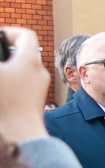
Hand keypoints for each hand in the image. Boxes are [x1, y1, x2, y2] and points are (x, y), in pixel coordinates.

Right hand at [0, 27, 49, 143]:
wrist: (21, 135)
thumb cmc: (5, 103)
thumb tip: (4, 68)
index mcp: (29, 61)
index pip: (26, 36)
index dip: (9, 32)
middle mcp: (38, 73)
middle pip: (24, 53)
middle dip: (5, 53)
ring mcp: (38, 88)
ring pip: (23, 70)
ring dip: (8, 70)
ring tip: (0, 75)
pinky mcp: (34, 102)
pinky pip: (23, 86)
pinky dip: (11, 83)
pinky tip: (2, 91)